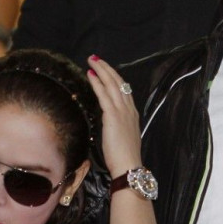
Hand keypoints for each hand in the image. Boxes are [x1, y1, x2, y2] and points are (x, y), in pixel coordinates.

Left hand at [86, 55, 142, 177]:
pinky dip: (97, 83)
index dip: (114, 78)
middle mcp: (129, 109)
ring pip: (112, 84)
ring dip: (101, 70)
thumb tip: (108, 121)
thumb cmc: (124, 157)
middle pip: (119, 82)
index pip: (124, 90)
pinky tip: (90, 75)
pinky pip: (104, 95)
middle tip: (96, 58)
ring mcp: (122, 111)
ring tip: (92, 61)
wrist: (128, 165)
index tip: (105, 70)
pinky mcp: (113, 116)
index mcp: (132, 114)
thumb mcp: (122, 137)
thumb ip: (116, 126)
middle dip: (107, 68)